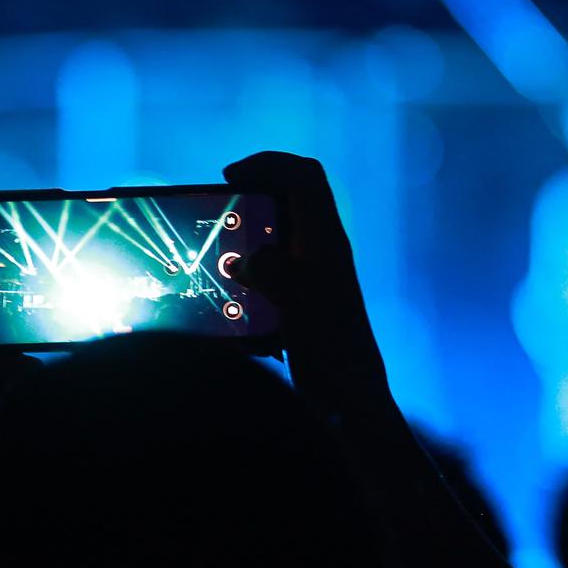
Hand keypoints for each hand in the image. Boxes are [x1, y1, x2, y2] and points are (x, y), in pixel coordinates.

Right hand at [223, 151, 388, 403]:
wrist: (350, 403)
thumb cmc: (332, 352)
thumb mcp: (298, 302)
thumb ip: (271, 269)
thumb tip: (243, 260)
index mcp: (327, 241)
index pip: (304, 176)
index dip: (267, 164)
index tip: (229, 177)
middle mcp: (323, 253)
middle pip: (291, 199)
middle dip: (254, 196)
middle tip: (220, 211)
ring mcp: (314, 279)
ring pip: (279, 236)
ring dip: (247, 238)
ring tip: (217, 255)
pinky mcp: (302, 305)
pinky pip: (271, 274)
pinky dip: (248, 275)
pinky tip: (230, 296)